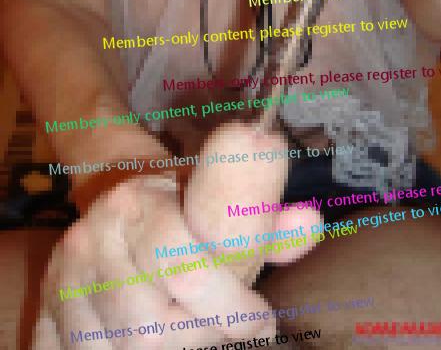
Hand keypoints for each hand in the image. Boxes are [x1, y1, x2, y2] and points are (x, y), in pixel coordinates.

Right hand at [33, 124, 320, 348]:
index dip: (231, 306)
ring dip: (169, 349)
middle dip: (204, 335)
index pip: (185, 267)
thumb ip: (262, 217)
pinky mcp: (45, 309)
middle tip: (228, 327)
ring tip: (192, 330)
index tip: (263, 321)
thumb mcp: (218, 198)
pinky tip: (152, 340)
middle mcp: (90, 238)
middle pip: (153, 326)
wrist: (115, 191)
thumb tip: (311, 224)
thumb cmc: (180, 200)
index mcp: (136, 204)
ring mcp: (63, 279)